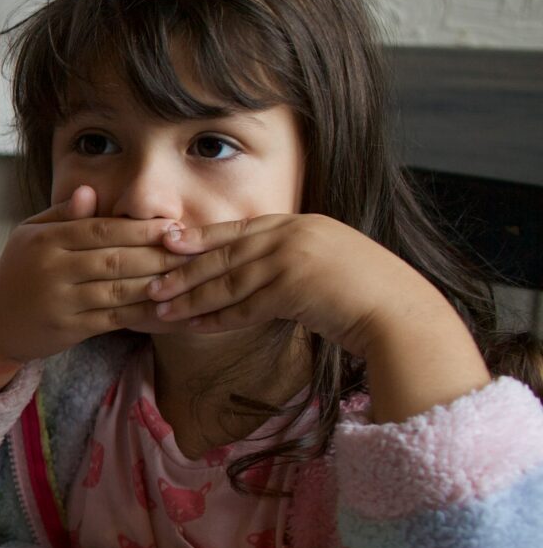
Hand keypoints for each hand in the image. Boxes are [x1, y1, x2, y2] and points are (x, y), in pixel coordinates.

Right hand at [0, 187, 183, 400]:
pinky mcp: (69, 329)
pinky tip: (169, 306)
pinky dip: (146, 312)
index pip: (102, 230)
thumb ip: (63, 215)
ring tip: (190, 276)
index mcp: (44, 240)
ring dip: (159, 283)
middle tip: (196, 251)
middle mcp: (51, 269)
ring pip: (120, 289)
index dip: (142, 229)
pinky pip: (117, 318)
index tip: (176, 228)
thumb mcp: (30, 236)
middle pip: (117, 259)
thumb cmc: (18, 273)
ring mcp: (60, 301)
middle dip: (160, 255)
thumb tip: (90, 190)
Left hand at [146, 212, 493, 421]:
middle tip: (147, 279)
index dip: (199, 237)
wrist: (402, 313)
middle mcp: (293, 235)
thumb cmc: (367, 294)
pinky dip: (214, 316)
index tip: (164, 242)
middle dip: (182, 268)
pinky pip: (243, 305)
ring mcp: (293, 260)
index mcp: (300, 223)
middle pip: (224, 252)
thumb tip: (258, 269)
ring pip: (226, 280)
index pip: (237, 229)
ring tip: (158, 305)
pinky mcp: (294, 289)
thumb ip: (291, 257)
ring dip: (189, 295)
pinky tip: (190, 324)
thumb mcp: (327, 262)